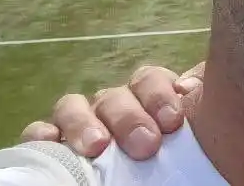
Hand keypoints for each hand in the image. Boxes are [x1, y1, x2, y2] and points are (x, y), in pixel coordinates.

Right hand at [21, 63, 204, 159]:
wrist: (160, 163)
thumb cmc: (183, 148)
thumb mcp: (201, 125)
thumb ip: (202, 100)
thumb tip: (195, 85)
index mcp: (150, 97)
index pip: (149, 80)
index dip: (159, 94)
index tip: (174, 121)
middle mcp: (115, 105)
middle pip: (115, 96)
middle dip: (129, 117)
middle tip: (146, 145)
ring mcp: (83, 121)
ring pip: (73, 106)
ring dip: (83, 123)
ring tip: (97, 147)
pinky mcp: (55, 143)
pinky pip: (40, 130)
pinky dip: (41, 133)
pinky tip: (48, 142)